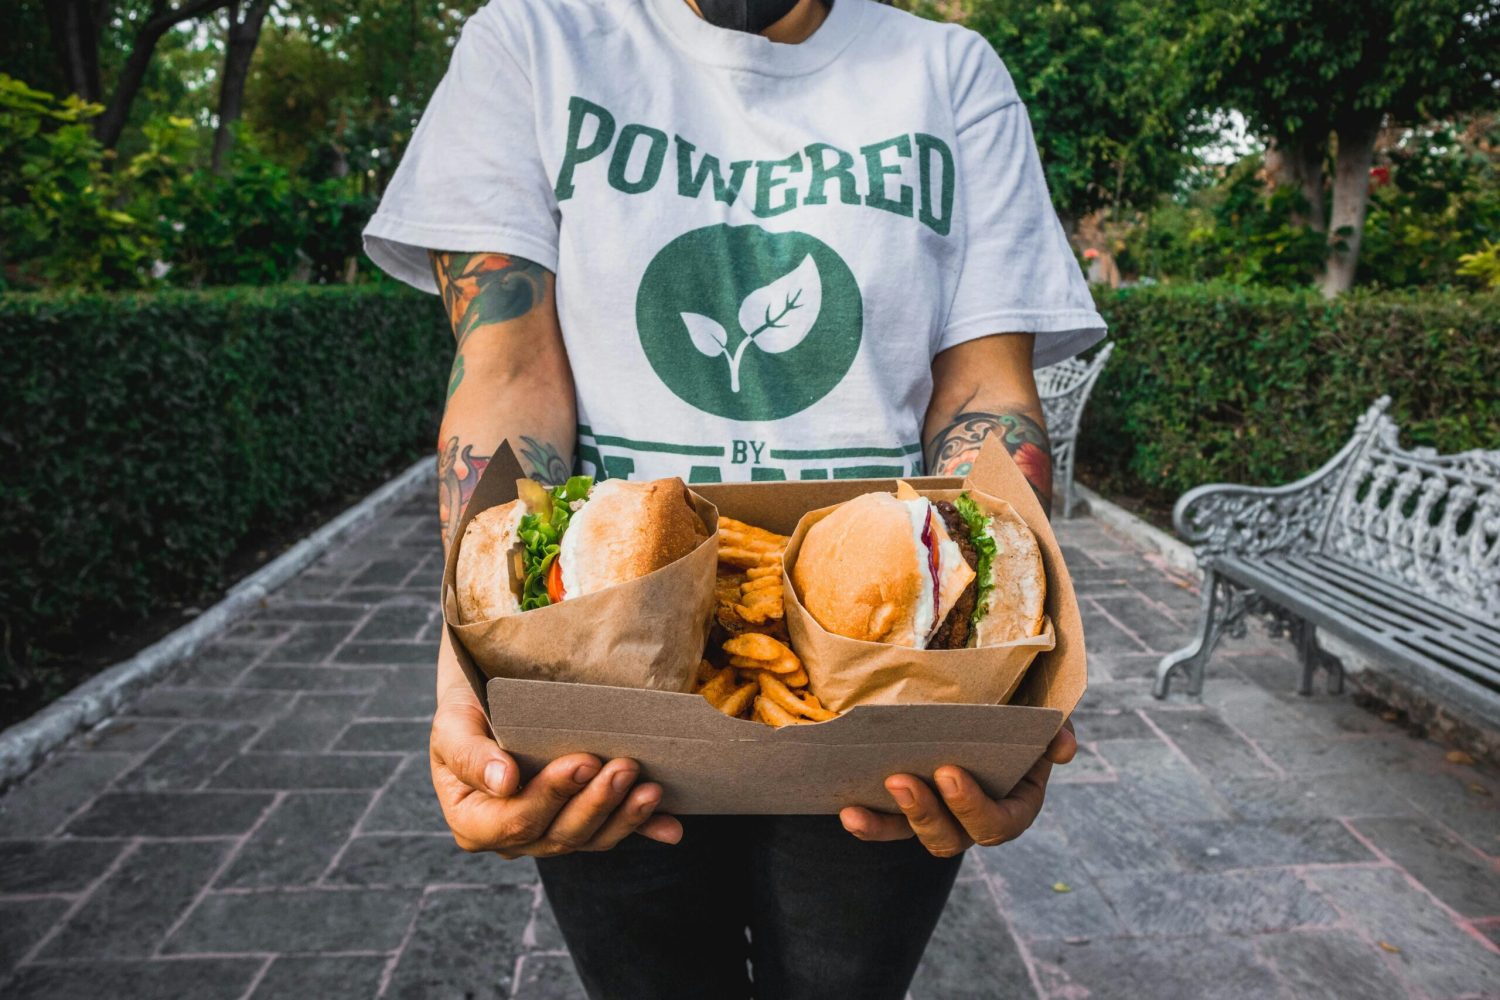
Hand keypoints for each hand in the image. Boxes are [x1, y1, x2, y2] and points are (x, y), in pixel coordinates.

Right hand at [429, 632, 682, 857]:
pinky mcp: (581, 823)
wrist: (489, 702)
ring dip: (623, 816)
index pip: (515, 820)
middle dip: (594, 802)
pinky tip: (672, 828)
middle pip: (558, 834)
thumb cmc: (466, 710)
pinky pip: (612, 831)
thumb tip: (505, 782)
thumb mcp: (453, 724)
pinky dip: (644, 829)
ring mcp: (548, 833)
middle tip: (623, 766)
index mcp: (472, 820)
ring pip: (589, 838)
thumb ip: (471, 756)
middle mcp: (510, 838)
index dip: (551, 796)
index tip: (582, 762)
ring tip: (650, 789)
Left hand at [839, 720, 1076, 857]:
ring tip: (859, 804)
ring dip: (888, 822)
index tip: (948, 772)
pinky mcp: (907, 812)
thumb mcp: (1039, 719)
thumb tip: (1062, 747)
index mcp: (1014, 806)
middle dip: (924, 813)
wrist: (985, 712)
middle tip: (900, 780)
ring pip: (913, 834)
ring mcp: (939, 819)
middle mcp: (975, 822)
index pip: (997, 823)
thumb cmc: (1017, 716)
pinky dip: (868, 823)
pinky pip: (887, 826)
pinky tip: (847, 810)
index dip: (972, 807)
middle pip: (951, 838)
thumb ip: (1054, 729)